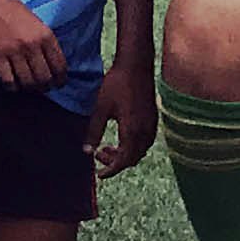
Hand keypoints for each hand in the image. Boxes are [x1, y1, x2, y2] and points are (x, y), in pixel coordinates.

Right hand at [0, 0, 65, 90]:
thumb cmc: (15, 11)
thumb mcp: (38, 24)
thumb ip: (46, 43)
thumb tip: (52, 66)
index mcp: (46, 36)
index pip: (59, 66)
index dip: (61, 79)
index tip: (58, 83)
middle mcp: (32, 45)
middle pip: (44, 77)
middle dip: (46, 86)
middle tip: (44, 87)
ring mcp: (14, 50)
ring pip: (28, 81)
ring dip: (30, 88)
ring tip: (30, 87)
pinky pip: (8, 79)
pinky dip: (12, 87)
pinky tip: (13, 85)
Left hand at [89, 49, 155, 179]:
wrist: (136, 66)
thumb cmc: (116, 85)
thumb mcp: (100, 108)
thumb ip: (93, 131)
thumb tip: (86, 151)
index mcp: (132, 131)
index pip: (123, 161)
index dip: (111, 170)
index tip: (99, 174)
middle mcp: (146, 131)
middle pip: (133, 158)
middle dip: (115, 162)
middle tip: (98, 153)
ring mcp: (152, 125)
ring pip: (140, 151)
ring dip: (124, 154)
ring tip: (106, 147)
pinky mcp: (153, 118)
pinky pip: (145, 141)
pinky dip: (132, 146)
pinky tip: (120, 138)